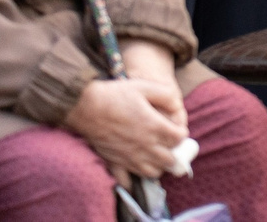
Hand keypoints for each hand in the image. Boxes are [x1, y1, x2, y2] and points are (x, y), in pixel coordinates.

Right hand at [64, 77, 186, 178]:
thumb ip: (167, 96)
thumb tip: (178, 108)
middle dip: (174, 152)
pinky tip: (135, 169)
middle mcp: (144, 145)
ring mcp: (129, 157)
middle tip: (168, 144)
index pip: (179, 139)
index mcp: (154, 126)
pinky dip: (134, 179)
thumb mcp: (146, 87)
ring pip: (153, 172)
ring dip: (158, 165)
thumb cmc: (116, 95)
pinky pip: (127, 180)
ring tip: (155, 155)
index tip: (176, 129)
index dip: (181, 133)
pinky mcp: (114, 162)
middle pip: (170, 160)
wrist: (85, 106)